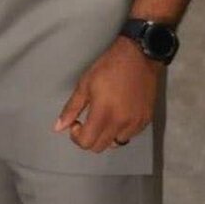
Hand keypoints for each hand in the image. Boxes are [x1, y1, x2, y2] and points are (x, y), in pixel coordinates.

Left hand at [52, 36, 163, 152]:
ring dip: (106, 136)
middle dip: (89, 138)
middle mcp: (121, 123)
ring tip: (105, 118)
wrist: (139, 56)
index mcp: (104, 113)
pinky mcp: (146, 120)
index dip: (76, 137)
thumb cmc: (109, 67)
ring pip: (115, 143)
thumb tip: (58, 128)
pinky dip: (121, 131)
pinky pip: (130, 135)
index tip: (76, 123)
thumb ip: (71, 109)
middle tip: (88, 121)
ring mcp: (136, 123)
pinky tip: (118, 115)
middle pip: (100, 147)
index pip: (87, 142)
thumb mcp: (85, 85)